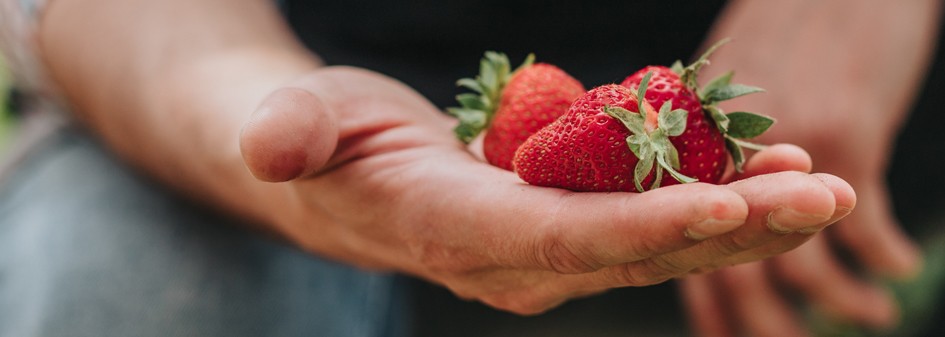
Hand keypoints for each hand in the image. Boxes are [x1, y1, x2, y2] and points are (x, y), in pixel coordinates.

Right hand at [238, 66, 853, 313]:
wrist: (328, 176)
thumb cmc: (312, 141)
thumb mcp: (292, 124)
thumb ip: (286, 134)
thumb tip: (268, 145)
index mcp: (448, 233)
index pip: (557, 240)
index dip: (641, 229)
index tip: (729, 208)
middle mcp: (506, 261)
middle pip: (631, 252)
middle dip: (731, 228)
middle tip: (827, 193)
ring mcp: (540, 253)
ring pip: (654, 244)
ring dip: (743, 218)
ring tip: (820, 180)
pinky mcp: (561, 232)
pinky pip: (645, 220)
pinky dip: (711, 198)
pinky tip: (767, 168)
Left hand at [680, 0, 933, 331]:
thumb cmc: (787, 29)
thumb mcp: (733, 88)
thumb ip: (717, 148)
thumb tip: (721, 201)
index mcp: (688, 149)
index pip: (682, 243)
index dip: (709, 300)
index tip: (729, 335)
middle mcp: (724, 157)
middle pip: (727, 265)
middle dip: (764, 322)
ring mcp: (782, 149)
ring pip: (795, 257)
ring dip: (839, 297)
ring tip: (871, 313)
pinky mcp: (845, 133)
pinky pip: (864, 222)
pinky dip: (884, 253)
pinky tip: (899, 265)